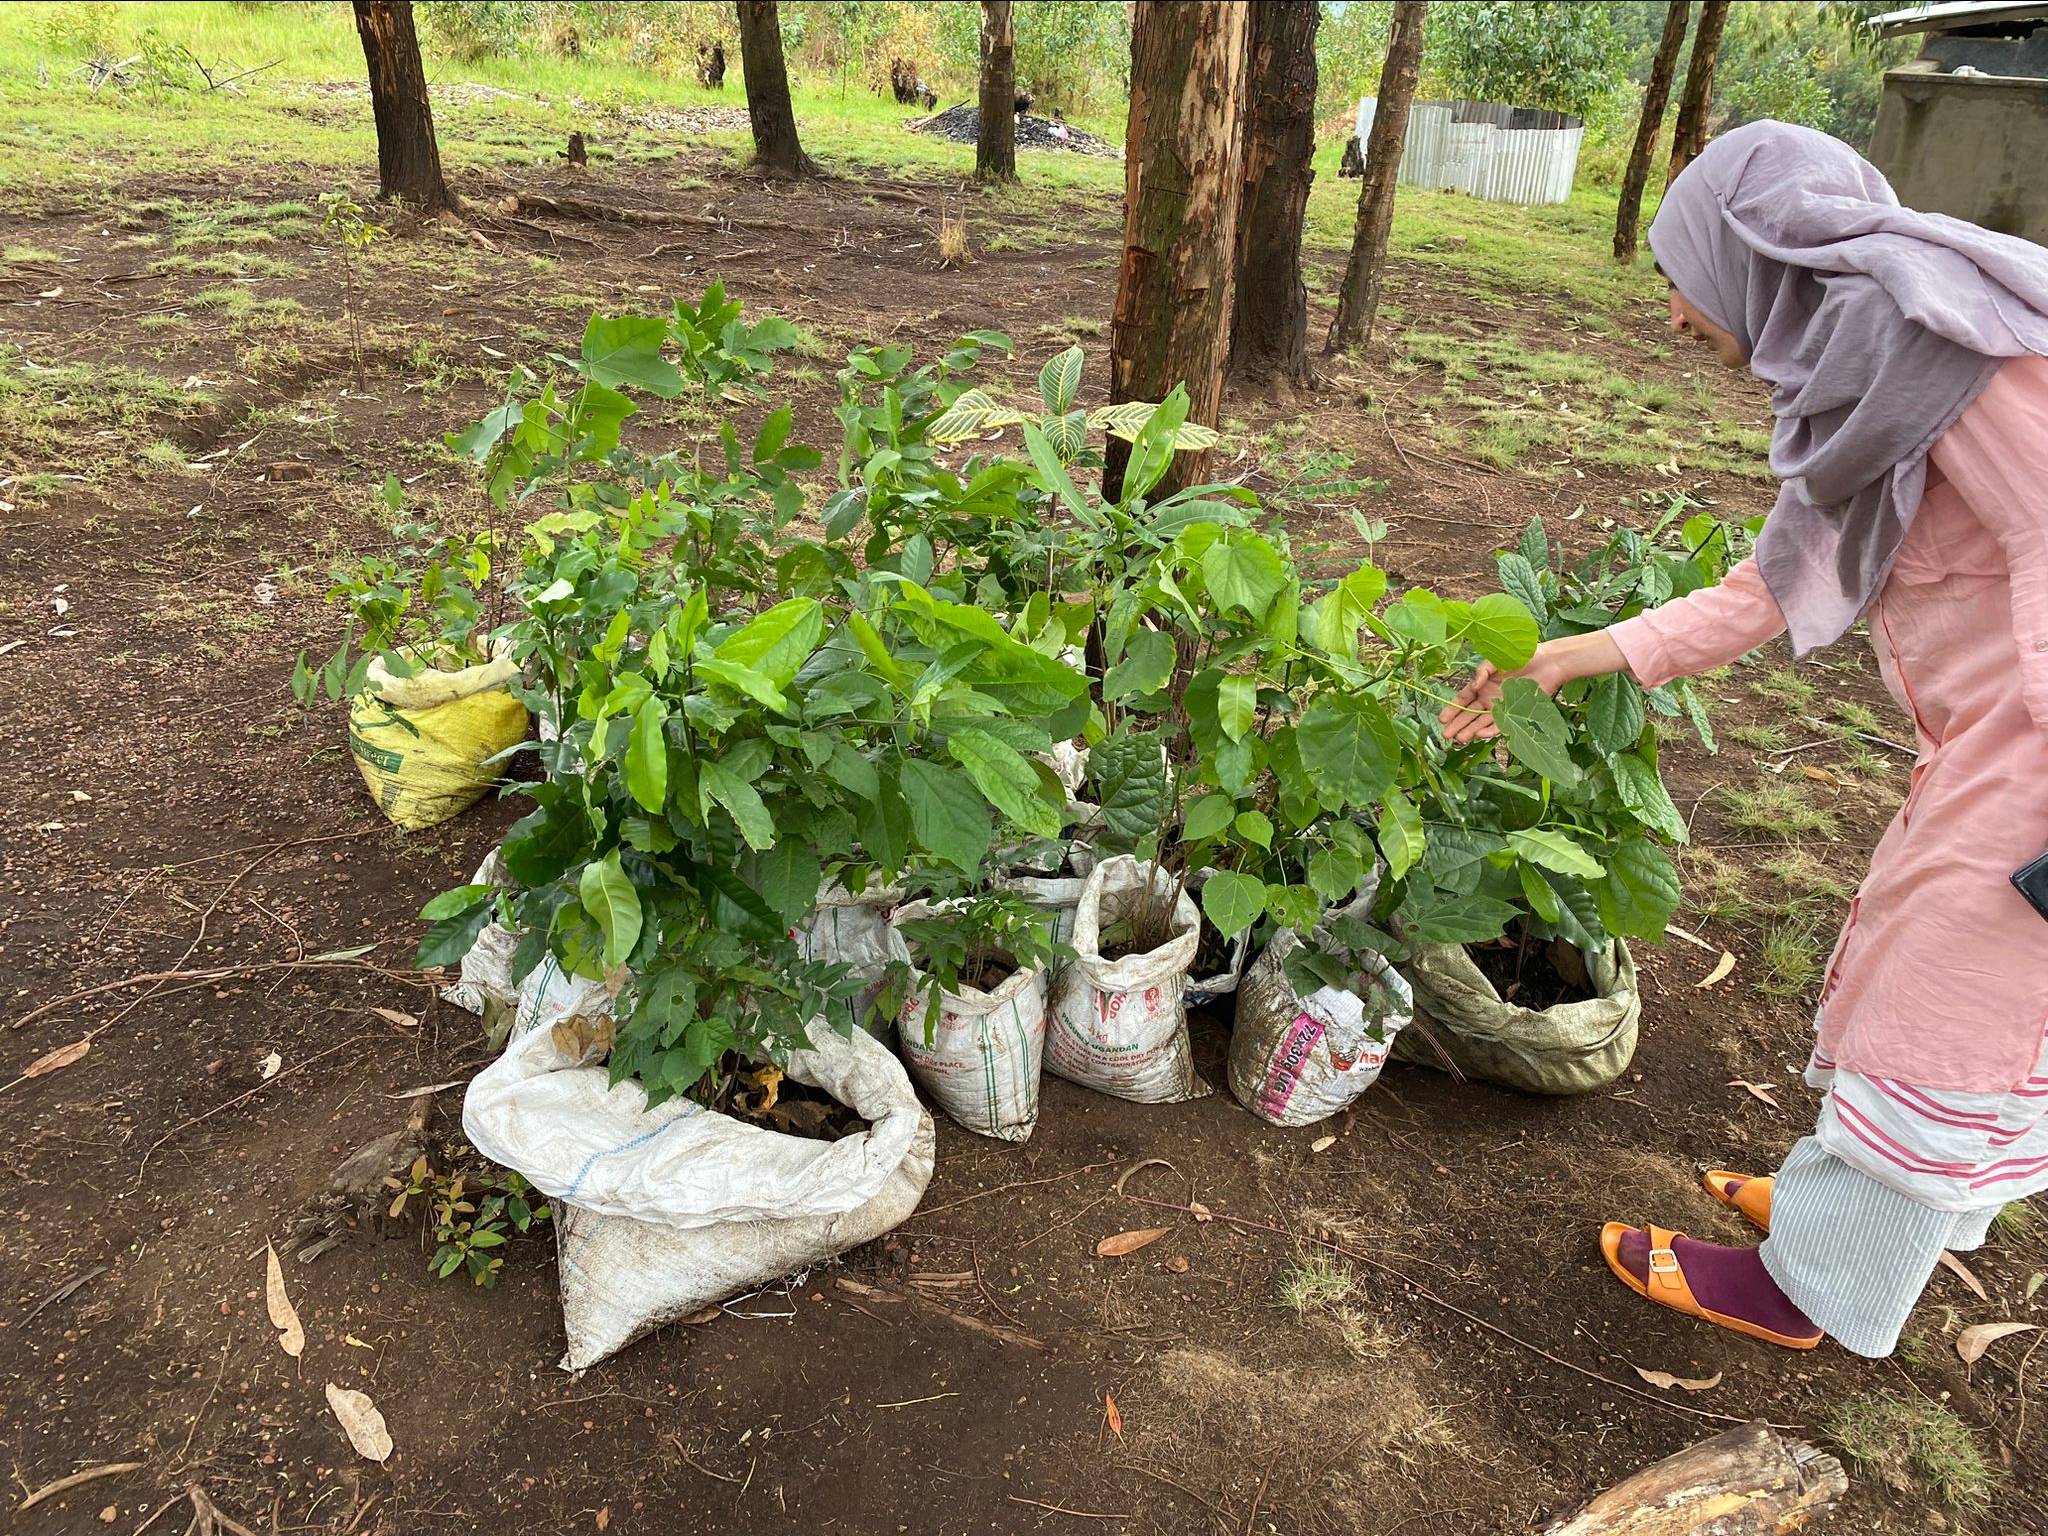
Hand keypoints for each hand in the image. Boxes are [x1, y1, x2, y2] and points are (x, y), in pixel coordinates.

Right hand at [1437, 632, 1627, 744]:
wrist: (1549, 663)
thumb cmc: (1523, 657)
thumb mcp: (1497, 659)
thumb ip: (1483, 671)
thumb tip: (1474, 685)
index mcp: (1483, 684)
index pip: (1464, 699)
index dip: (1453, 709)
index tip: (1442, 719)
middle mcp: (1490, 697)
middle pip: (1470, 714)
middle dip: (1458, 724)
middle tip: (1446, 736)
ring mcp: (1502, 707)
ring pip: (1482, 722)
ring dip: (1470, 731)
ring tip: (1459, 740)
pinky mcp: (1515, 714)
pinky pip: (1500, 725)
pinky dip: (1490, 730)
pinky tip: (1479, 735)